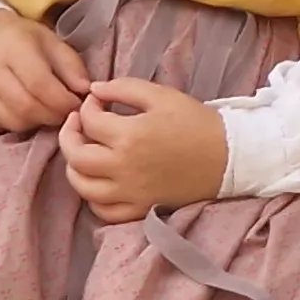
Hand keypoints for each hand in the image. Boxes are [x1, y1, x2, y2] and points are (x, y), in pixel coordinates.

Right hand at [0, 9, 92, 133]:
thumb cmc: (22, 38)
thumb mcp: (51, 41)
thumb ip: (71, 65)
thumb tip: (85, 90)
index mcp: (13, 49)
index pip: (40, 84)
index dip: (63, 100)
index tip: (78, 104)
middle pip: (27, 107)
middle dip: (54, 115)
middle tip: (67, 112)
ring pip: (15, 121)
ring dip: (39, 122)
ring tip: (51, 111)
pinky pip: (3, 124)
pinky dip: (23, 123)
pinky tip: (32, 113)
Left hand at [60, 78, 229, 220]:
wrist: (229, 156)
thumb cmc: (196, 122)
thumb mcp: (162, 95)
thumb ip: (124, 88)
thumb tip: (94, 90)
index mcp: (130, 135)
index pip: (88, 120)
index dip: (87, 106)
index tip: (98, 102)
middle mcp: (124, 167)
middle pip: (76, 155)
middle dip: (70, 135)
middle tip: (79, 124)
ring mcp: (130, 192)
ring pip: (82, 186)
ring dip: (75, 167)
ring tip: (85, 153)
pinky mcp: (140, 208)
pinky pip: (103, 211)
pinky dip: (93, 198)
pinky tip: (99, 182)